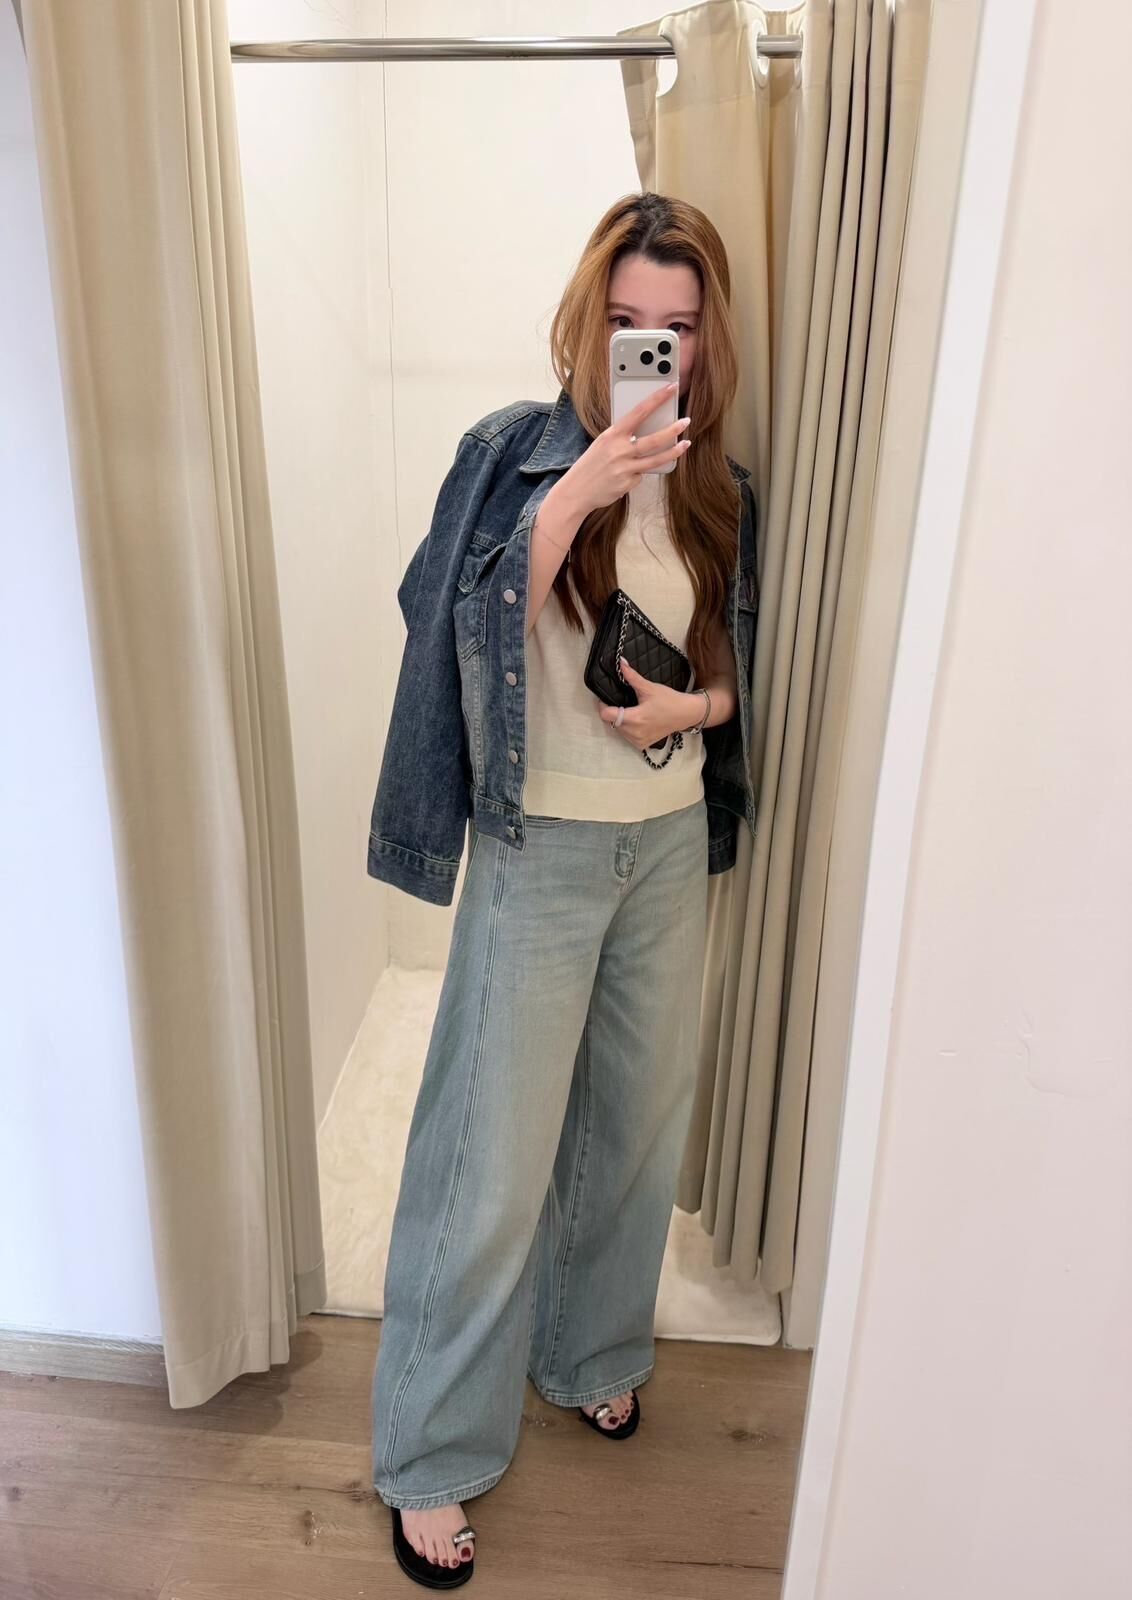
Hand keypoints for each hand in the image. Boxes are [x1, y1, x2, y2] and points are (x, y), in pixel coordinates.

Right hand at [556, 384, 690, 518]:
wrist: (575, 491)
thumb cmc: (590, 465)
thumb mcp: (603, 443)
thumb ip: (622, 437)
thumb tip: (644, 431)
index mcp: (612, 435)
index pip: (639, 412)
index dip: (657, 399)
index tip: (671, 388)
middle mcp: (620, 450)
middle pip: (654, 439)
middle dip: (673, 429)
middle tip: (686, 421)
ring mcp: (625, 468)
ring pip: (656, 459)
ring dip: (673, 451)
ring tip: (685, 445)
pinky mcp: (628, 483)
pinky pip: (641, 476)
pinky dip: (638, 474)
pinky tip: (627, 475)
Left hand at [597, 658, 687, 750]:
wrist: (686, 714)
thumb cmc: (669, 700)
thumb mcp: (649, 687)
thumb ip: (632, 676)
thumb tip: (620, 663)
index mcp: (635, 718)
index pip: (606, 715)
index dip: (603, 705)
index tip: (607, 699)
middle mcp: (635, 732)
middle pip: (611, 722)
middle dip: (613, 712)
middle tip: (623, 703)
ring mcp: (638, 740)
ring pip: (618, 730)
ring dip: (620, 721)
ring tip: (632, 711)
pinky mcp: (642, 745)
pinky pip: (627, 736)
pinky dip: (628, 729)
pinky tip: (637, 721)